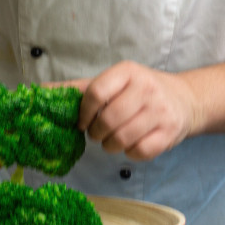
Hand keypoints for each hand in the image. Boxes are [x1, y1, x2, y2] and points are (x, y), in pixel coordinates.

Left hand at [65, 61, 198, 160]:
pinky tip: (130, 144)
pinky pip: (140, 151)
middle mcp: (146, 88)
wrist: (185, 99)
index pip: (96, 92)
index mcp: (127, 72)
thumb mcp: (113, 82)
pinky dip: (129, 153)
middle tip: (96, 133)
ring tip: (111, 139)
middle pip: (108, 119)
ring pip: (123, 138)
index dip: (83, 112)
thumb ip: (78, 88)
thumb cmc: (139, 90)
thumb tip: (39, 90)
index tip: (81, 122)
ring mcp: (160, 111)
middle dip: (96, 132)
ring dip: (110, 145)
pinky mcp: (170, 133)